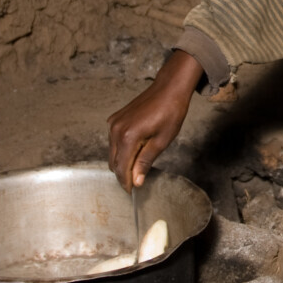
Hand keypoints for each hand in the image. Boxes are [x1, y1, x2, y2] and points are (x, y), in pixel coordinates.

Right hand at [107, 50, 203, 189]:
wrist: (168, 89)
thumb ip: (145, 162)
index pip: (121, 168)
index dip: (126, 182)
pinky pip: (113, 141)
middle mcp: (116, 130)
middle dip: (122, 174)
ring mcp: (113, 123)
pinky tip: (134, 152)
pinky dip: (121, 150)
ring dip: (121, 162)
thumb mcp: (162, 141)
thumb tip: (136, 181)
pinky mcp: (115, 119)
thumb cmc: (170, 113)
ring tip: (136, 167)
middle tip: (135, 183)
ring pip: (112, 152)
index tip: (131, 192)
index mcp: (128, 137)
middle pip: (113, 162)